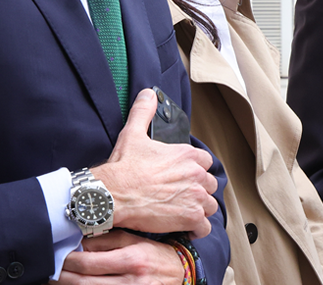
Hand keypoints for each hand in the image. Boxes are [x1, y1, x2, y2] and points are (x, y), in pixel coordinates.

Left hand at [53, 230, 184, 283]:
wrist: (183, 275)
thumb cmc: (157, 256)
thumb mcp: (136, 241)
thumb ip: (109, 239)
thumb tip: (80, 241)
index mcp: (132, 259)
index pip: (89, 262)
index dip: (67, 261)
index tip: (56, 256)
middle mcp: (131, 280)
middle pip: (84, 282)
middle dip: (61, 278)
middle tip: (48, 272)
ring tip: (54, 283)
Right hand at [92, 89, 218, 235]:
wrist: (112, 195)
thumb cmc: (123, 168)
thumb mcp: (133, 133)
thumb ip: (143, 112)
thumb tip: (148, 94)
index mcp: (188, 155)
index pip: (205, 161)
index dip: (196, 170)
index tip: (184, 176)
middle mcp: (197, 175)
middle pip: (210, 184)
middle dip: (199, 190)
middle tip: (182, 196)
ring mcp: (195, 197)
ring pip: (210, 205)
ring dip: (199, 209)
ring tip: (183, 212)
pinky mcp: (190, 218)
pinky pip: (204, 226)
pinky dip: (197, 228)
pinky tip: (185, 227)